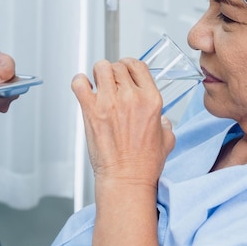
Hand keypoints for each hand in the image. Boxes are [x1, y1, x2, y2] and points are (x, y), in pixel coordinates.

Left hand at [71, 58, 174, 188]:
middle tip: (111, 84)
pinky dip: (80, 82)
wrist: (126, 179)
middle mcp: (131, 97)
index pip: (138, 66)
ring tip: (98, 85)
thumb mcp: (167, 140)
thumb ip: (165, 124)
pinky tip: (84, 88)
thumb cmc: (144, 164)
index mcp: (151, 100)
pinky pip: (79, 83)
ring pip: (100, 68)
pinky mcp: (91, 110)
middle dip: (114, 73)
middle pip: (118, 66)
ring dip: (99, 74)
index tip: (126, 72)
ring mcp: (109, 102)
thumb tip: (161, 120)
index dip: (130, 66)